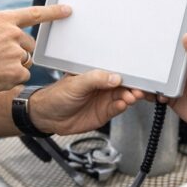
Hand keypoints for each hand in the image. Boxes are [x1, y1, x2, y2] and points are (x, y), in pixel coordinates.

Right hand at [0, 4, 70, 98]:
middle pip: (29, 45)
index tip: (68, 10)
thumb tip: (12, 32)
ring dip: (13, 67)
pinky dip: (11, 79)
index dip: (53, 12)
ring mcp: (15, 52)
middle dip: (18, 52)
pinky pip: (22, 76)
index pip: (34, 14)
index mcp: (1, 20)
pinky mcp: (17, 71)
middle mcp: (12, 34)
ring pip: (25, 61)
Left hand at [29, 70, 143, 135]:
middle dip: (135, 85)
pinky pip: (118, 108)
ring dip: (131, 96)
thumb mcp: (76, 83)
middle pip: (126, 83)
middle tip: (139, 88)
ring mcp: (105, 98)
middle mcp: (104, 84)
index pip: (117, 69)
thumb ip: (95, 79)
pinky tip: (123, 104)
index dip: (129, 71)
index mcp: (97, 72)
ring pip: (125, 95)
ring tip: (132, 96)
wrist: (47, 117)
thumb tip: (114, 77)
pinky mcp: (105, 112)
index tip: (139, 74)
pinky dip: (123, 106)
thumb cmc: (57, 95)